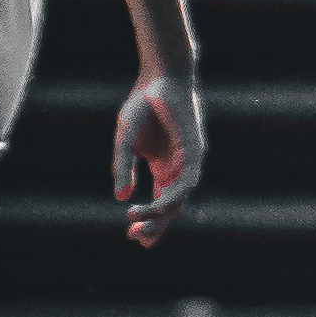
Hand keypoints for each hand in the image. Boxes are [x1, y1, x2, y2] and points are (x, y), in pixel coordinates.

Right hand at [110, 71, 202, 246]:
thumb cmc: (142, 108)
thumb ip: (123, 169)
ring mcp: (188, 162)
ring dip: (159, 214)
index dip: (149, 220)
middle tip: (135, 237)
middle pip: (171, 207)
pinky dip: (173, 195)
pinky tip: (158, 204)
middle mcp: (177, 169)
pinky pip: (187, 181)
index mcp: (162, 167)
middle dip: (154, 225)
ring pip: (179, 198)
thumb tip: (120, 197)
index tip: (133, 236)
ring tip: (137, 223)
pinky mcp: (195, 152)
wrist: (160, 80)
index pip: (160, 202)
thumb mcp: (125, 143)